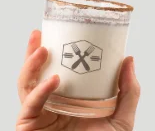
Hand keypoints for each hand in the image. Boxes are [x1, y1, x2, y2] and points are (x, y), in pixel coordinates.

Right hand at [16, 30, 139, 130]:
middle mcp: (49, 107)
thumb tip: (128, 60)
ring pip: (25, 85)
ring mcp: (37, 116)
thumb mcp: (121, 120)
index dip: (53, 52)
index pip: (55, 71)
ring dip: (31, 65)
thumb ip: (128, 92)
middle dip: (32, 53)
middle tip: (39, 34)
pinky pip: (30, 104)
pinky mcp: (27, 126)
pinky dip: (40, 90)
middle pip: (35, 74)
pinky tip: (53, 80)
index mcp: (67, 102)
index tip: (57, 32)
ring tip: (43, 49)